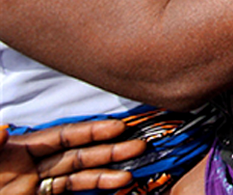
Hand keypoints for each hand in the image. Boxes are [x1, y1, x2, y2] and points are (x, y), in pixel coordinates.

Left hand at [0, 121, 145, 194]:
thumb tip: (3, 127)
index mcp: (18, 151)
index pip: (62, 137)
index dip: (90, 131)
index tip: (117, 127)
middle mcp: (32, 168)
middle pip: (77, 156)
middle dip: (108, 151)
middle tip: (138, 147)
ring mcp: (36, 188)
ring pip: (78, 179)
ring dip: (105, 176)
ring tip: (128, 175)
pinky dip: (92, 192)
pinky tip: (112, 191)